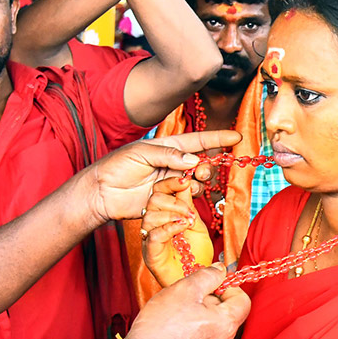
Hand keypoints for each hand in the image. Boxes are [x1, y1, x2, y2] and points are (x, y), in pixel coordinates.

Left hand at [81, 130, 241, 224]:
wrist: (101, 193)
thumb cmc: (115, 167)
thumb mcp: (140, 153)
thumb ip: (168, 155)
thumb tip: (194, 160)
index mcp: (168, 147)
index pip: (198, 142)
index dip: (218, 139)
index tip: (236, 137)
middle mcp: (173, 165)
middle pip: (202, 164)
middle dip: (207, 168)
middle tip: (200, 173)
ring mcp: (172, 183)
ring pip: (197, 184)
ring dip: (196, 184)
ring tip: (184, 186)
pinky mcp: (168, 201)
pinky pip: (186, 200)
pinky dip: (187, 199)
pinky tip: (177, 200)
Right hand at [124, 264, 249, 338]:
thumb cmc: (160, 325)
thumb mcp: (184, 289)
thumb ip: (208, 275)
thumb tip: (220, 270)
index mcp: (226, 324)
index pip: (243, 300)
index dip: (229, 288)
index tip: (211, 285)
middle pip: (227, 316)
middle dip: (211, 304)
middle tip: (188, 299)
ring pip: (215, 332)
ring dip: (202, 321)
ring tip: (178, 317)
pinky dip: (194, 338)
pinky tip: (175, 335)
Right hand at [138, 173, 214, 286]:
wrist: (198, 278)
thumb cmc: (196, 255)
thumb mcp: (196, 224)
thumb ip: (189, 206)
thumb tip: (187, 182)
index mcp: (164, 214)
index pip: (159, 191)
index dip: (171, 183)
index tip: (186, 180)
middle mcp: (154, 225)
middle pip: (153, 200)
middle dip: (174, 202)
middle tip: (190, 212)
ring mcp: (150, 239)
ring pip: (150, 216)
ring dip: (172, 215)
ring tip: (188, 222)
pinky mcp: (151, 254)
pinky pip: (153, 235)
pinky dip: (169, 228)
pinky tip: (182, 227)